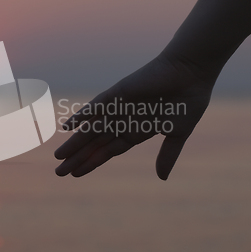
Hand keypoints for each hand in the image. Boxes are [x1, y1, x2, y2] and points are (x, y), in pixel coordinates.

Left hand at [54, 52, 216, 179]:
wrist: (193, 73)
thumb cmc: (189, 100)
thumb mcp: (177, 134)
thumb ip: (167, 155)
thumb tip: (162, 178)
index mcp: (137, 131)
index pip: (108, 150)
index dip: (92, 162)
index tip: (76, 174)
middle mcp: (124, 120)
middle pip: (95, 143)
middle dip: (78, 158)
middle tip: (59, 172)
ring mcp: (119, 107)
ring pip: (92, 129)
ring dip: (74, 142)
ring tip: (58, 156)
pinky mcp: (118, 93)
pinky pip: (96, 106)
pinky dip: (82, 116)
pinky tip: (67, 126)